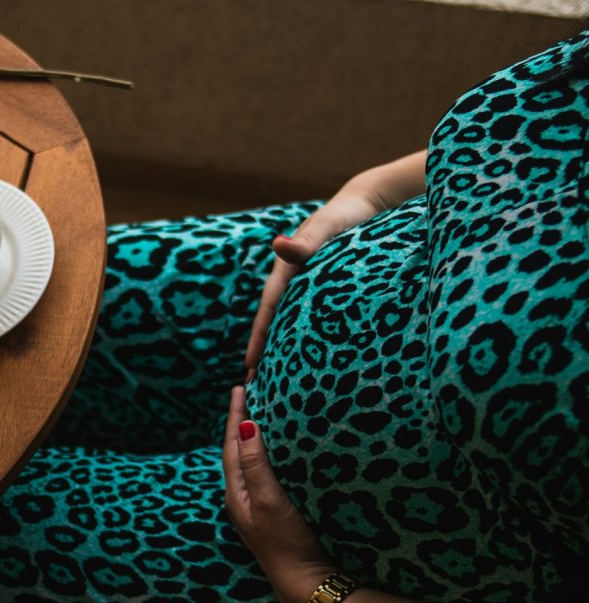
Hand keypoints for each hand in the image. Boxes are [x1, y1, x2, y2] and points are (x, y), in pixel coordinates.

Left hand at [222, 386, 333, 602]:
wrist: (306, 585)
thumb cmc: (287, 543)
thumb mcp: (269, 499)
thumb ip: (255, 463)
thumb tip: (244, 424)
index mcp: (235, 492)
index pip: (231, 443)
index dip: (235, 414)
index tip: (239, 386)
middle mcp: (241, 498)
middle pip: (236, 450)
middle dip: (240, 420)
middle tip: (248, 391)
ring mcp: (256, 508)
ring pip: (249, 462)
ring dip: (252, 437)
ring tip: (258, 414)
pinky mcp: (273, 515)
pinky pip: (263, 475)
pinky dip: (265, 455)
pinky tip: (276, 454)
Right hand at [243, 151, 426, 379]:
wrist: (369, 203)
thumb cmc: (350, 214)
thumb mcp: (329, 225)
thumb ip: (307, 240)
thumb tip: (279, 246)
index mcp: (288, 268)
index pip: (269, 307)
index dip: (259, 337)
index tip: (249, 364)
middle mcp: (293, 279)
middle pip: (274, 320)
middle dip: (263, 349)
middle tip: (253, 383)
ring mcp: (306, 286)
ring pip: (289, 321)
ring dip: (279, 347)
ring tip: (273, 377)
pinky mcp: (322, 290)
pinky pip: (306, 318)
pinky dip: (299, 337)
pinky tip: (302, 355)